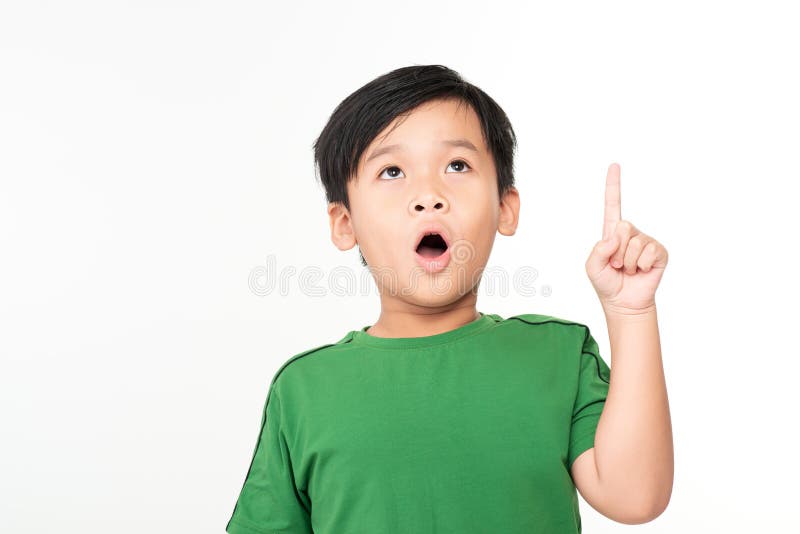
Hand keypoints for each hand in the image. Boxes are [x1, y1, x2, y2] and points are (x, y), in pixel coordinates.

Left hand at [585, 163, 668, 314]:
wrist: (624, 303)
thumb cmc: (607, 283)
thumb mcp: (592, 267)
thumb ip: (597, 250)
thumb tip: (614, 237)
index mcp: (612, 233)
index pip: (613, 205)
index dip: (613, 185)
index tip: (615, 165)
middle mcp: (630, 234)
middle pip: (623, 226)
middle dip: (617, 249)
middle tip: (617, 264)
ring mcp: (646, 242)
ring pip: (635, 242)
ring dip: (628, 261)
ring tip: (628, 270)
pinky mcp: (659, 253)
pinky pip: (649, 252)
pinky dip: (641, 265)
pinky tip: (641, 271)